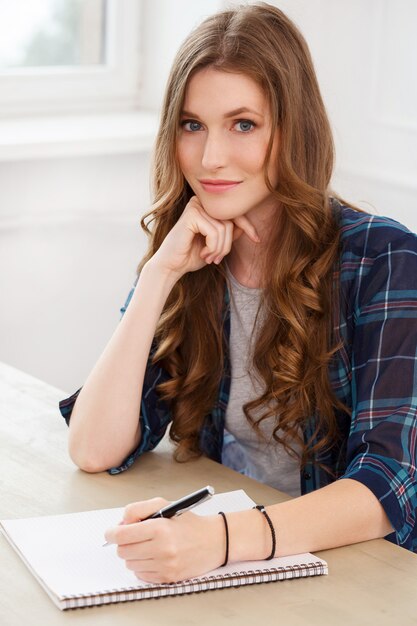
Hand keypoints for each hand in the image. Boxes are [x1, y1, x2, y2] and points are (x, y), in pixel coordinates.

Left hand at [104, 497, 224, 582]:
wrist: (215, 541)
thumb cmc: (188, 522)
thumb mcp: (164, 505)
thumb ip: (138, 509)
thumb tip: (120, 524)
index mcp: (160, 527)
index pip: (122, 535)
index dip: (112, 533)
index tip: (111, 532)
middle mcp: (162, 548)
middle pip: (123, 551)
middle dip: (124, 543)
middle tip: (134, 537)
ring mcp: (165, 565)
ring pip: (130, 564)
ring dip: (134, 554)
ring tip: (148, 545)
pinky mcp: (168, 578)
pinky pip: (141, 575)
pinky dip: (143, 566)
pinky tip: (155, 556)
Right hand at [150, 196, 259, 279]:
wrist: (171, 266)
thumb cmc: (191, 255)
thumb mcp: (217, 245)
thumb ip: (230, 234)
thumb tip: (247, 227)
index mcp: (207, 207)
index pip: (234, 213)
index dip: (248, 226)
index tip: (257, 240)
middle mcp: (201, 202)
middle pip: (231, 221)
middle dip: (228, 244)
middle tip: (217, 259)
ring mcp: (196, 206)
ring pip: (225, 228)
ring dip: (220, 249)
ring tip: (210, 258)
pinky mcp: (192, 214)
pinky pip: (215, 232)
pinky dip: (213, 247)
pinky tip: (203, 254)